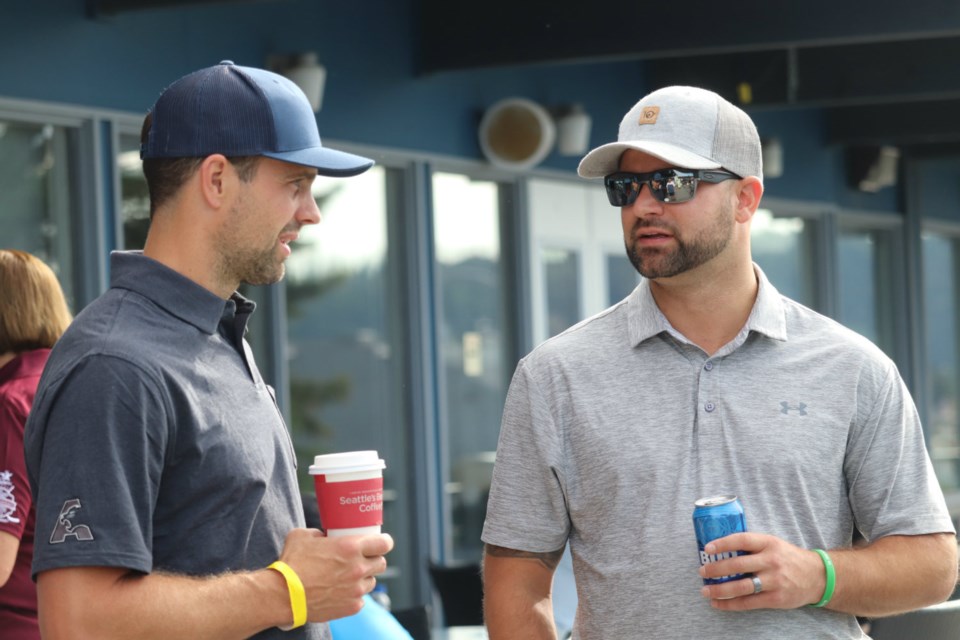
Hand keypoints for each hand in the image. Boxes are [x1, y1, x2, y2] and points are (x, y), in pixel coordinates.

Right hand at [277, 528, 393, 621]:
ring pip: (372, 582)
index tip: (380, 543)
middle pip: (381, 563)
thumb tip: (325, 536)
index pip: (384, 543)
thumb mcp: (303, 535)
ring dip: (363, 579)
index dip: (384, 542)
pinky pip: (360, 599)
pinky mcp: (351, 606)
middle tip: (362, 560)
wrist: (282, 595)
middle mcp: (358, 568)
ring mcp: (356, 590)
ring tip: (347, 578)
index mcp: (351, 547)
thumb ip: (320, 533)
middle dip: (373, 560)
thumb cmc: (291, 563)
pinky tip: (341, 592)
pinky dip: (353, 596)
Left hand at [698, 532, 824, 609]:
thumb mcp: (773, 544)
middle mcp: (771, 561)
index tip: (707, 548)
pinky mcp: (776, 598)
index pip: (741, 540)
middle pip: (737, 565)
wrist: (818, 576)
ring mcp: (774, 581)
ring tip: (706, 591)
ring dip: (719, 590)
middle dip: (716, 569)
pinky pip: (748, 603)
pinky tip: (718, 604)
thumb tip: (722, 548)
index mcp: (768, 543)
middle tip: (702, 572)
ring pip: (741, 586)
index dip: (723, 543)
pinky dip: (730, 604)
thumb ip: (752, 545)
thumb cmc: (788, 558)